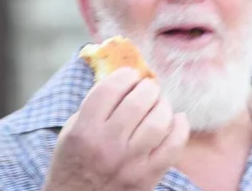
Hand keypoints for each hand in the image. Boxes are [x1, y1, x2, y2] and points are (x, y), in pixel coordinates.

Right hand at [42, 68, 189, 190]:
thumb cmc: (74, 163)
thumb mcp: (71, 131)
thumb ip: (94, 105)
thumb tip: (125, 79)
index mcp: (85, 131)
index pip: (109, 90)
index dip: (125, 75)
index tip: (131, 74)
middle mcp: (108, 145)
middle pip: (138, 102)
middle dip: (148, 88)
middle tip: (148, 88)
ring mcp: (130, 162)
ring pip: (158, 121)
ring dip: (163, 105)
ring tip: (159, 104)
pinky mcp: (148, 176)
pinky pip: (174, 146)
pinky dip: (180, 127)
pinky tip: (176, 119)